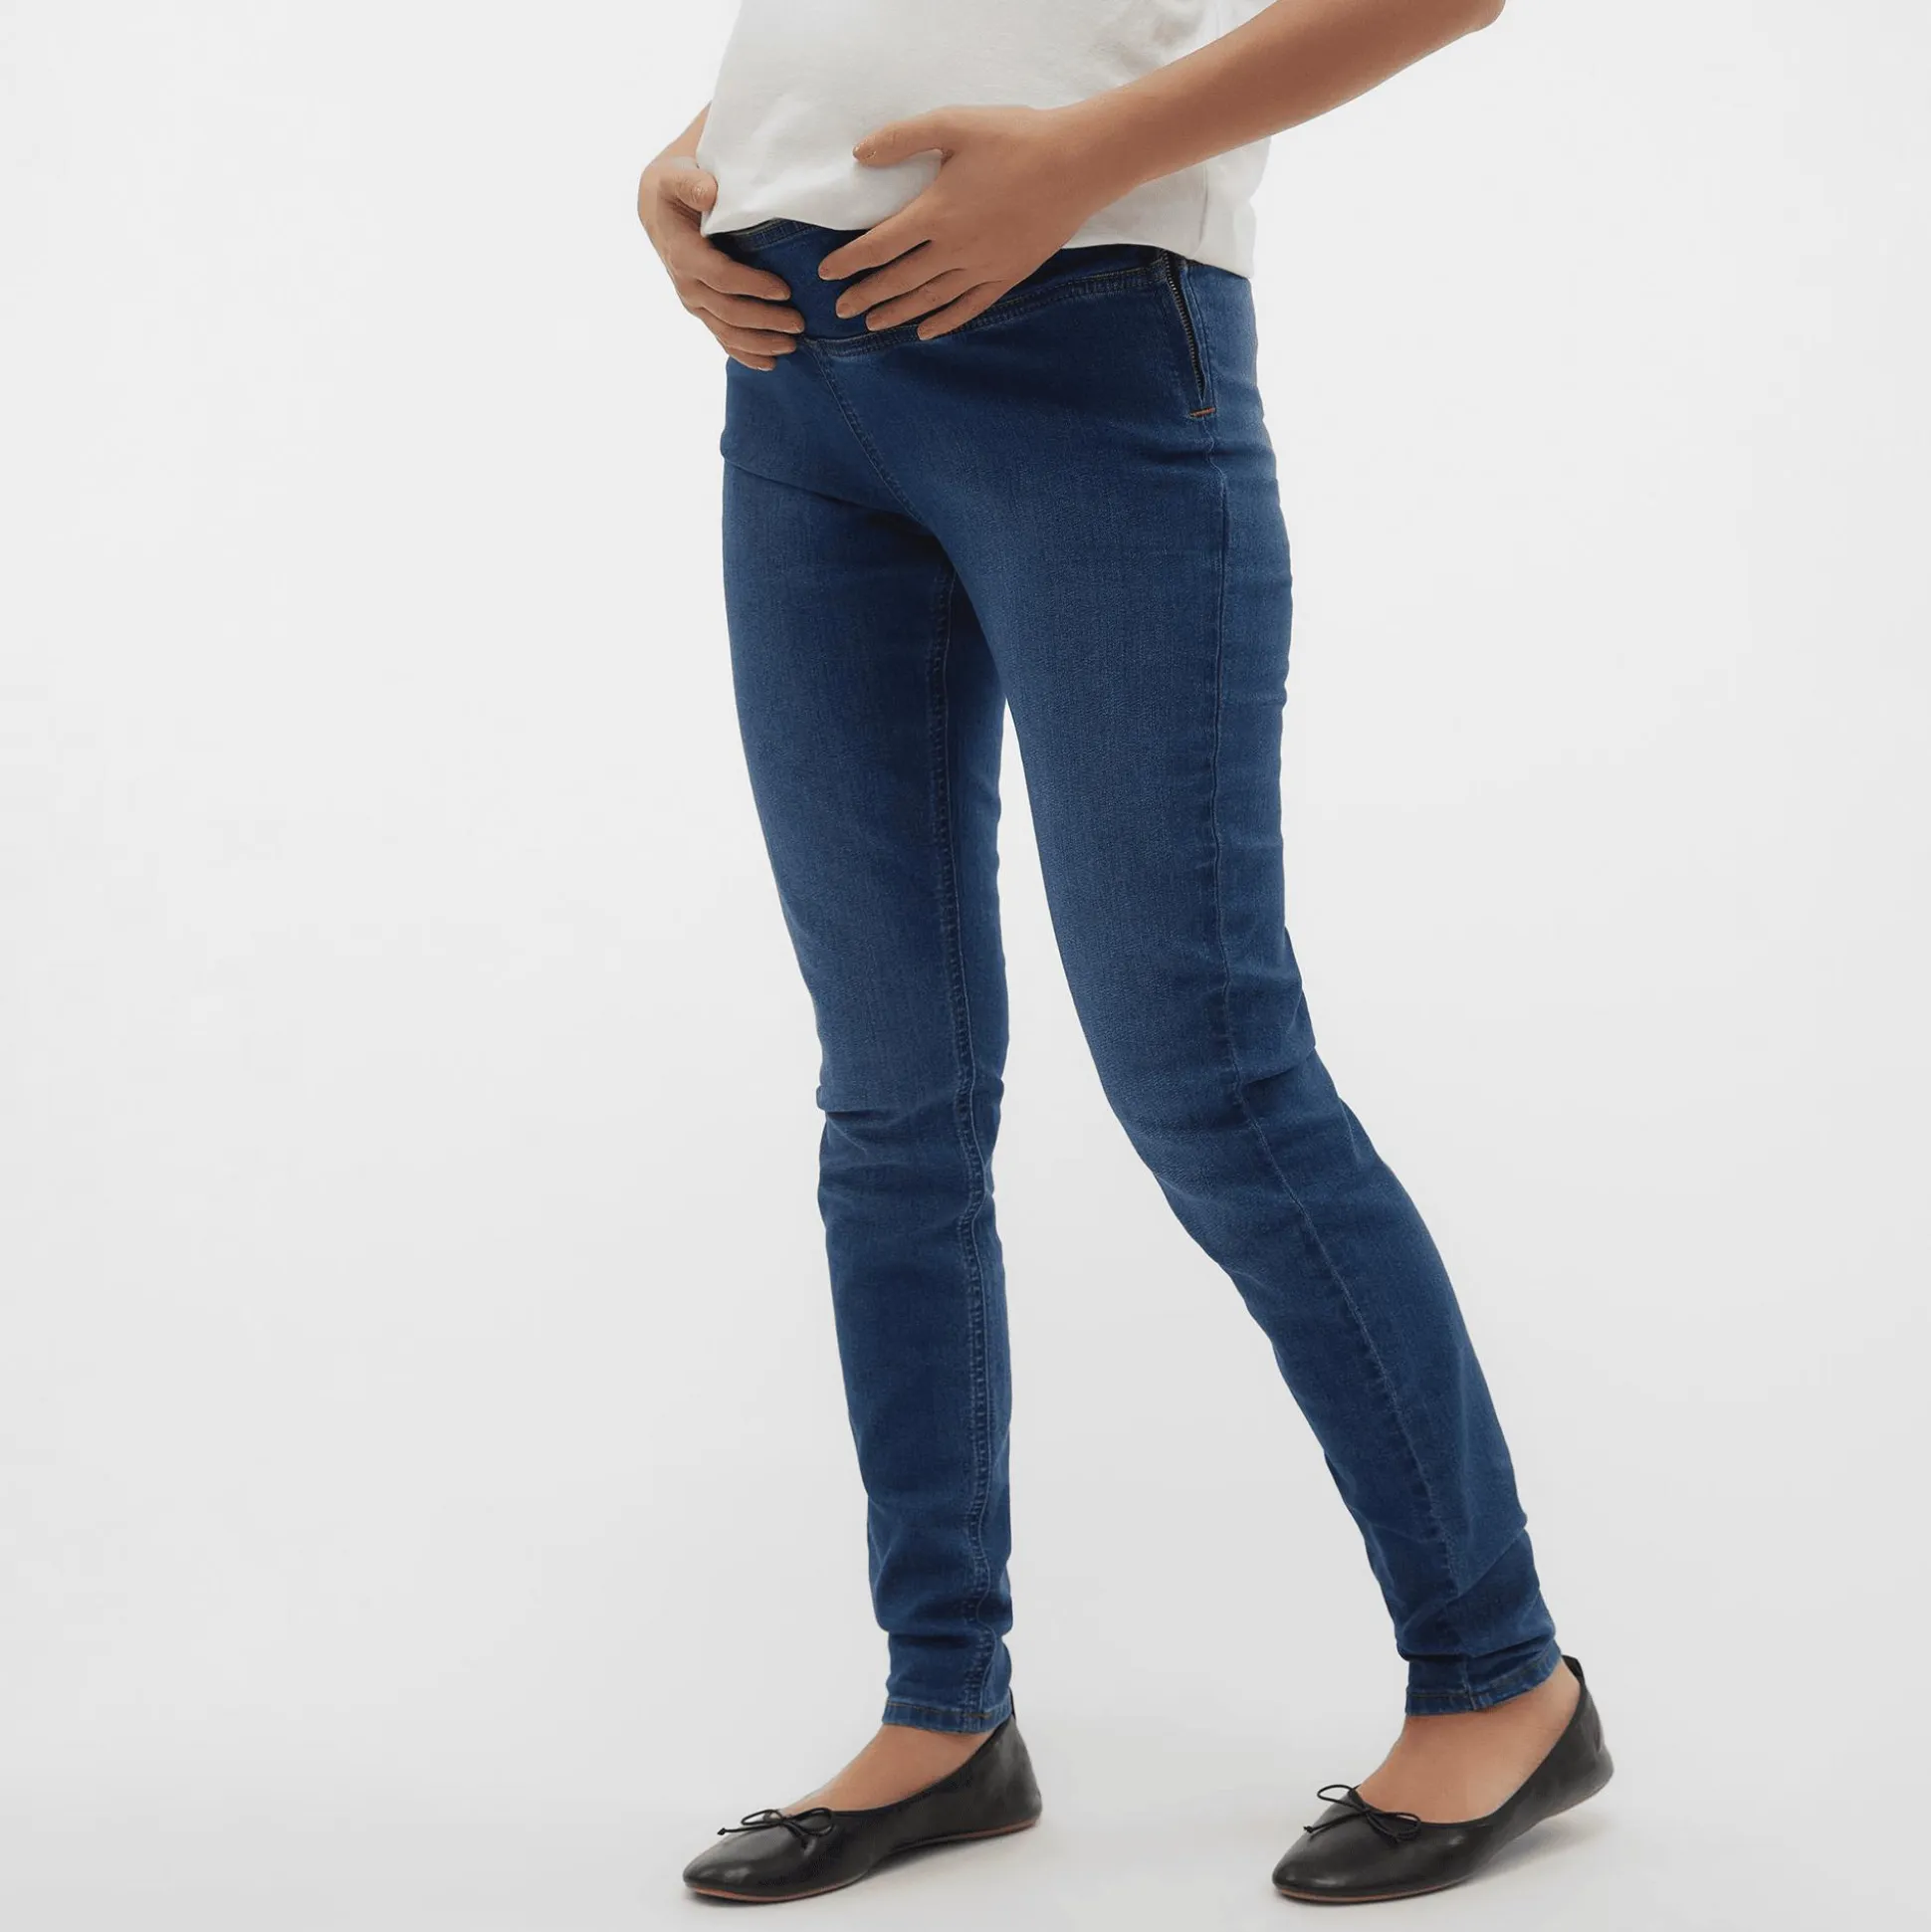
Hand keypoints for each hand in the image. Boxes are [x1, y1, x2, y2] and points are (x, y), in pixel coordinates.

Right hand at [637, 152, 804, 369]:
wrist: (660, 206)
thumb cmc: (675, 187)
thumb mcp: (677, 175)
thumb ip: (690, 183)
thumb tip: (709, 192)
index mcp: (683, 253)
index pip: (720, 277)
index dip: (752, 286)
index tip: (784, 289)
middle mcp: (686, 284)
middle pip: (728, 312)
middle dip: (764, 321)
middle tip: (799, 323)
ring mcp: (694, 301)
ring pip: (726, 332)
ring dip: (759, 343)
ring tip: (792, 346)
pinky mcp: (702, 309)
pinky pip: (722, 338)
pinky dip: (745, 354)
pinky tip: (769, 364)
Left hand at [817, 104, 1125, 338]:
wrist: (1077, 163)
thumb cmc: (1015, 137)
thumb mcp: (953, 123)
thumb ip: (902, 139)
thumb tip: (859, 154)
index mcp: (935, 213)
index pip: (879, 246)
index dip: (849, 262)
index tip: (827, 274)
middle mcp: (954, 248)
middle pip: (898, 280)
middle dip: (866, 296)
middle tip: (842, 309)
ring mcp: (982, 267)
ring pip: (930, 299)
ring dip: (897, 314)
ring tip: (874, 326)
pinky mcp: (1007, 275)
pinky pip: (969, 307)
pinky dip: (944, 322)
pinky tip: (926, 331)